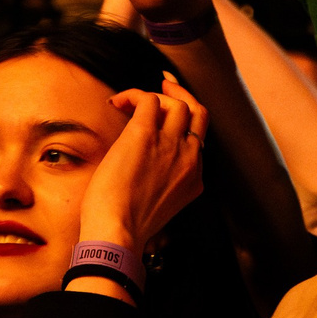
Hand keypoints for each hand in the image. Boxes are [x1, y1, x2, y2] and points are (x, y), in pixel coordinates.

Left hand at [77, 77, 206, 258]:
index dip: (184, 123)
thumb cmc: (126, 225)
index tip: (169, 114)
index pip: (199, 139)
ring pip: (178, 104)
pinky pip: (149, 100)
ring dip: (156, 95)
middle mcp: (190, 159)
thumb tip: (144, 162)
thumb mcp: (157, 204)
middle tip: (164, 85)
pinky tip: (116, 104)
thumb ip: (162, 181)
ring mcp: (171, 146)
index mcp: (194, 178)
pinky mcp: (145, 135)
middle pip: (199, 113)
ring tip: (131, 100)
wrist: (117, 231)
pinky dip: (133, 95)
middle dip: (183, 96)